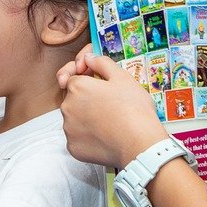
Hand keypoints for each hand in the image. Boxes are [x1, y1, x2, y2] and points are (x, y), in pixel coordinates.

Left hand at [59, 51, 166, 169]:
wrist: (140, 144)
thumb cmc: (133, 108)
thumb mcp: (122, 77)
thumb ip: (101, 63)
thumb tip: (88, 58)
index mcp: (77, 87)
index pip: (74, 79)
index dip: (88, 81)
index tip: (102, 88)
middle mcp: (67, 107)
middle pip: (73, 100)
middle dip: (87, 101)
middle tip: (109, 106)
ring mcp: (68, 129)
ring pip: (74, 120)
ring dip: (86, 119)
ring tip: (109, 123)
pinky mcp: (73, 148)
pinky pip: (77, 139)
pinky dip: (88, 138)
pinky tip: (105, 137)